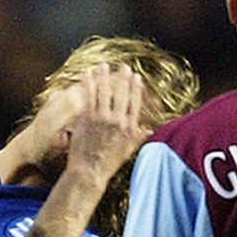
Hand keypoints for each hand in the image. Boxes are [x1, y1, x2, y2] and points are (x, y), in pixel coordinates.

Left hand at [63, 64, 149, 184]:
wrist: (90, 171)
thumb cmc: (108, 164)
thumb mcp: (128, 151)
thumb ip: (138, 137)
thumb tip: (150, 130)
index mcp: (129, 128)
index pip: (135, 103)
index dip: (136, 89)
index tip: (137, 77)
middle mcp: (118, 120)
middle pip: (122, 94)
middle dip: (123, 79)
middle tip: (124, 67)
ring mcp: (103, 117)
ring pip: (105, 91)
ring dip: (104, 76)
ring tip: (103, 66)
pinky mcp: (88, 117)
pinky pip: (89, 96)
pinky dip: (88, 83)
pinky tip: (87, 74)